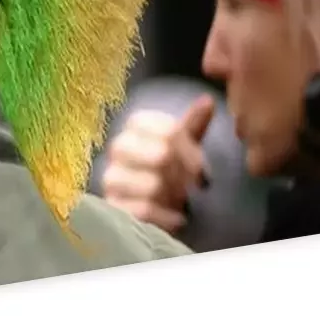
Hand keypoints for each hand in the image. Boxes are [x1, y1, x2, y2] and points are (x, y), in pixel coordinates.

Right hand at [101, 94, 215, 233]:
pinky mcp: (111, 206)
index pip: (169, 130)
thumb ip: (194, 124)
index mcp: (136, 126)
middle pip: (161, 155)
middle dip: (183, 175)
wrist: (152, 206)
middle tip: (191, 187)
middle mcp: (119, 147)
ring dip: (173, 198)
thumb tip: (207, 100)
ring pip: (153, 185)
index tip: (203, 173)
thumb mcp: (184, 145)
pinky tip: (176, 218)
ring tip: (178, 201)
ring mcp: (111, 177)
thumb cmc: (170, 170)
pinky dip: (167, 218)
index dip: (191, 154)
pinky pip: (145, 211)